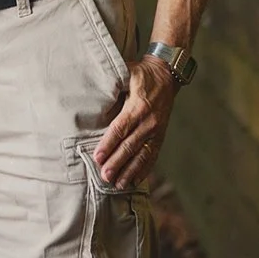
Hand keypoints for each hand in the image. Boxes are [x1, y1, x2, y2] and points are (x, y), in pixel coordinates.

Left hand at [91, 55, 177, 188]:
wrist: (167, 74)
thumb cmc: (140, 73)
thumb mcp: (126, 73)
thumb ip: (111, 84)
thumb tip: (91, 91)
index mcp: (139, 107)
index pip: (120, 129)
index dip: (108, 144)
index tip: (97, 157)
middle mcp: (150, 122)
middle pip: (131, 146)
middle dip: (117, 163)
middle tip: (104, 177)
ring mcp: (157, 130)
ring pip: (143, 154)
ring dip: (130, 170)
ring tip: (119, 184)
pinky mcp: (161, 135)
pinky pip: (153, 154)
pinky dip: (145, 168)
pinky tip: (136, 179)